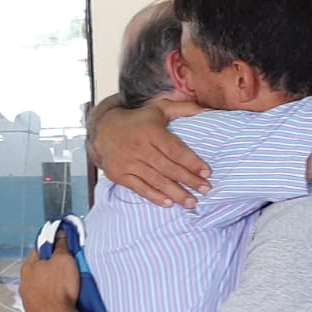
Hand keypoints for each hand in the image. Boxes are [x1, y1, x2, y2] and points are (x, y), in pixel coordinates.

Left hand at [18, 232, 80, 311]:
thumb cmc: (60, 289)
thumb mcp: (65, 259)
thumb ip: (60, 245)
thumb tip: (59, 235)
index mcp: (28, 267)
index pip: (38, 250)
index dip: (51, 248)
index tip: (60, 249)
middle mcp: (23, 283)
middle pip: (38, 270)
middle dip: (50, 269)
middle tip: (66, 270)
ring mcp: (27, 301)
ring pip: (38, 288)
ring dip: (49, 287)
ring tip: (64, 289)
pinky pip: (41, 304)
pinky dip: (49, 302)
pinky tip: (60, 303)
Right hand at [93, 104, 210, 207]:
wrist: (103, 130)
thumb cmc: (137, 121)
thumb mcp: (159, 109)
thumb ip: (183, 108)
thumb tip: (208, 111)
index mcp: (151, 131)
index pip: (175, 150)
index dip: (192, 162)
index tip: (207, 172)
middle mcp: (139, 148)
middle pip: (168, 168)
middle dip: (189, 180)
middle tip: (206, 190)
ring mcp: (128, 163)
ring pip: (156, 181)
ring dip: (176, 193)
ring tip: (192, 202)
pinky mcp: (119, 175)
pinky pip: (140, 188)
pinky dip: (155, 197)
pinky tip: (169, 203)